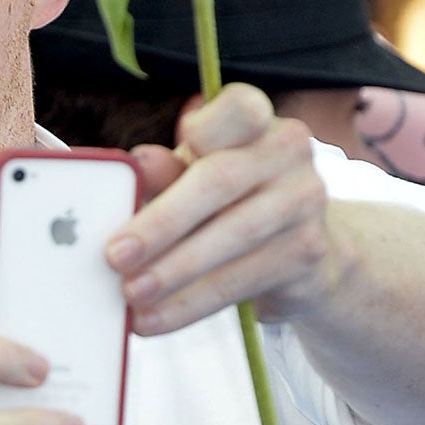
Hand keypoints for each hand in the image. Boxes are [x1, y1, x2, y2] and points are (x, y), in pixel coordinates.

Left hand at [108, 83, 335, 334]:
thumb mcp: (192, 178)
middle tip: (115, 255)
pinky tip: (156, 317)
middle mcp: (290, 151)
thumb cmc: (230, 201)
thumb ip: (166, 171)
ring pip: (233, 237)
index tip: (145, 159)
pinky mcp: (309, 253)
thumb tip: (136, 162)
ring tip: (130, 294)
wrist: (304, 253)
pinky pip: (242, 280)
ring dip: (174, 271)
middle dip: (162, 222)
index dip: (198, 129)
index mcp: (258, 120)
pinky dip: (191, 303)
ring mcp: (307, 201)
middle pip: (221, 180)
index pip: (238, 107)